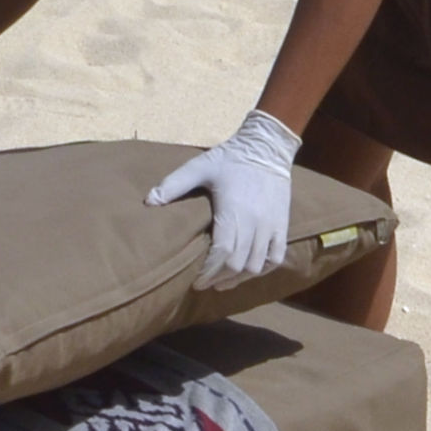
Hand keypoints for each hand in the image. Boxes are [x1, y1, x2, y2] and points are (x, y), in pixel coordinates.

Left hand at [149, 110, 300, 282]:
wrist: (267, 147)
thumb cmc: (230, 158)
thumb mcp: (199, 167)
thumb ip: (173, 184)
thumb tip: (148, 202)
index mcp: (233, 210)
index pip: (222, 253)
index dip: (208, 271)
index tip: (196, 281)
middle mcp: (254, 222)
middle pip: (238, 264)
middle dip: (219, 278)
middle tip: (204, 283)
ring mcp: (271, 225)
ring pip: (257, 265)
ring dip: (239, 278)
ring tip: (223, 282)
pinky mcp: (282, 225)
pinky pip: (276, 257)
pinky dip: (262, 270)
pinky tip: (248, 273)